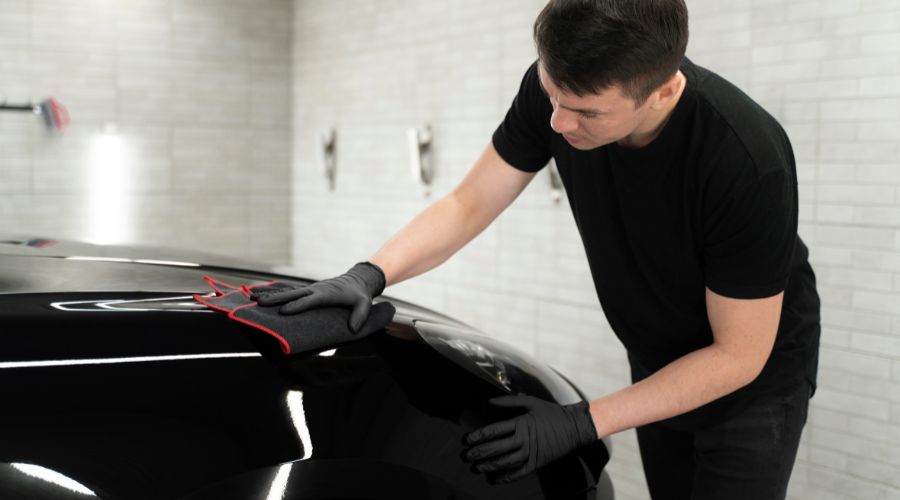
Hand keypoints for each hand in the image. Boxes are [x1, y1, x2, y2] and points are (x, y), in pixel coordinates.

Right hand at [252, 262, 385, 332]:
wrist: (357, 280)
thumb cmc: (360, 294)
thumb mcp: (365, 304)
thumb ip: (360, 316)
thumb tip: (353, 329)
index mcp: (327, 294)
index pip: (309, 300)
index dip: (297, 305)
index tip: (284, 311)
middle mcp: (315, 290)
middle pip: (293, 293)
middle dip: (276, 298)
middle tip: (259, 303)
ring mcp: (311, 289)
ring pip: (288, 291)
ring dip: (271, 295)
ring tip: (253, 298)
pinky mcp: (308, 291)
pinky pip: (290, 291)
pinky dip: (276, 292)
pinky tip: (262, 295)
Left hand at [463, 395, 596, 483]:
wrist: (574, 427)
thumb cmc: (551, 413)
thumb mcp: (530, 402)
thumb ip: (508, 402)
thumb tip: (488, 401)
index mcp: (521, 423)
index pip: (494, 431)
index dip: (478, 436)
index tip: (466, 440)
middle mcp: (524, 440)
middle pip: (496, 448)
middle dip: (478, 453)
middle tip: (465, 456)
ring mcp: (531, 453)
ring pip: (505, 463)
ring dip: (488, 466)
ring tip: (475, 468)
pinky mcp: (537, 464)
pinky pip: (518, 473)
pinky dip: (505, 478)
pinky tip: (493, 479)